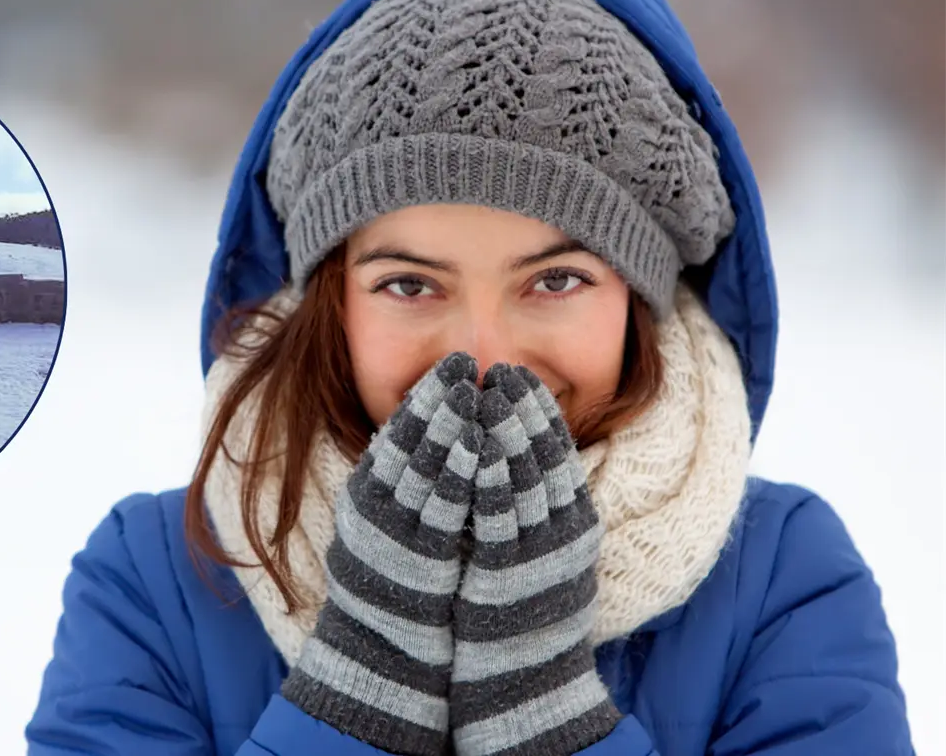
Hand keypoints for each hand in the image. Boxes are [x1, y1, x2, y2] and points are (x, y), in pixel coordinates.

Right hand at [281, 351, 482, 755]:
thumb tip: (434, 435)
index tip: (452, 364)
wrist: (383, 648)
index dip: (426, 395)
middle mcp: (374, 505)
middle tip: (465, 362)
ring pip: (424, 464)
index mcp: (367, 492)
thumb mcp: (388, 521)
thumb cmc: (394, 582)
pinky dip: (462, 471)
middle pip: (409, 440)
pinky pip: (443, 505)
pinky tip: (482, 446)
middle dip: (439, 397)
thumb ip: (405, 481)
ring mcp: (394, 529)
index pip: (397, 431)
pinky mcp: (419, 554)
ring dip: (451, 424)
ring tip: (475, 391)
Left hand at [448, 364, 621, 755]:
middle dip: (523, 409)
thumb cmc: (525, 610)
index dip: (539, 412)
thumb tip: (517, 456)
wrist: (525, 680)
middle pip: (545, 457)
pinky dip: (489, 477)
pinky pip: (499, 516)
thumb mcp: (544, 550)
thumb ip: (538, 506)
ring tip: (487, 392)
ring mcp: (538, 553)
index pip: (559, 453)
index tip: (519, 376)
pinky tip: (476, 447)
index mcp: (575, 522)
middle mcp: (563, 533)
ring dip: (506, 432)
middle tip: (503, 370)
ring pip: (525, 479)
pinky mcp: (508, 572)